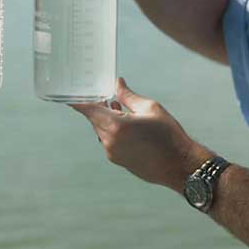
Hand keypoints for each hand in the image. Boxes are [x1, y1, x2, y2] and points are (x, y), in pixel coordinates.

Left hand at [72, 78, 210, 191]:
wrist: (179, 165)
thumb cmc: (168, 135)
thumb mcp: (150, 108)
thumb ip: (128, 96)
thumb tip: (117, 83)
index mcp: (116, 126)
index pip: (88, 110)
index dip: (78, 100)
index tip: (69, 93)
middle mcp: (110, 141)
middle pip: (94, 119)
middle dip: (100, 107)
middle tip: (108, 96)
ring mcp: (112, 153)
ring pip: (101, 130)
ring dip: (107, 119)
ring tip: (122, 110)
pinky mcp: (118, 160)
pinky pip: (108, 141)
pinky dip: (113, 131)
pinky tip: (127, 126)